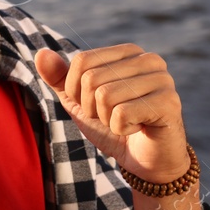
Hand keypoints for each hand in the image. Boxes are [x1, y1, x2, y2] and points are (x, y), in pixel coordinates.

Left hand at [34, 45, 191, 181]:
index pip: (81, 61)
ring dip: (106, 119)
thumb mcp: (78, 100)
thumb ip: (58, 78)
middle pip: (91, 78)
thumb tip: (40, 53)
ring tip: (125, 122)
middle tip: (112, 116)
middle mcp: (150, 60)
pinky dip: (120, 129)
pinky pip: (121, 113)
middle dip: (91, 107)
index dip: (76, 90)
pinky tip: (137, 129)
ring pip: (105, 95)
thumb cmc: (112, 124)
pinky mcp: (169, 103)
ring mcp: (163, 79)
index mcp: (129, 52)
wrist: (143, 158)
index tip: (95, 104)